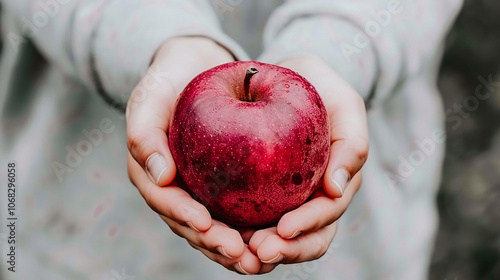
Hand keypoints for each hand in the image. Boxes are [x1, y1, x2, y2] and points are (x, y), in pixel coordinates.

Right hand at [126, 37, 260, 273]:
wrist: (192, 68)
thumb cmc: (168, 81)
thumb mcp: (150, 97)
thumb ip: (144, 134)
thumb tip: (160, 176)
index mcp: (150, 173)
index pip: (165, 201)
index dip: (184, 216)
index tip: (207, 224)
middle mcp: (173, 189)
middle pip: (191, 226)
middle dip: (216, 244)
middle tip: (244, 256)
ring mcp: (197, 190)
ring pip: (213, 229)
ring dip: (234, 248)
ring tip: (261, 260)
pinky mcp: (220, 187)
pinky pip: (233, 213)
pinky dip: (249, 229)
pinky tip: (273, 238)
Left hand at [248, 56, 368, 272]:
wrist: (289, 76)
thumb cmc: (321, 89)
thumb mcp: (345, 105)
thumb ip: (352, 144)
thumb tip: (335, 189)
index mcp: (335, 186)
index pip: (325, 216)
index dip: (308, 226)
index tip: (284, 228)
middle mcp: (311, 199)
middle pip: (303, 239)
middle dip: (284, 250)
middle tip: (258, 251)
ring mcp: (285, 199)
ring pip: (276, 238)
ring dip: (258, 249)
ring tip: (236, 249)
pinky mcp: (259, 193)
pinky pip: (249, 218)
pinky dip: (237, 232)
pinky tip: (217, 230)